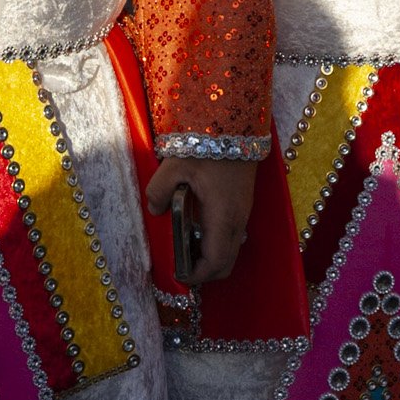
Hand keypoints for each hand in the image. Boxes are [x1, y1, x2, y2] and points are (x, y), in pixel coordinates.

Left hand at [143, 156, 257, 284]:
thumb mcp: (174, 166)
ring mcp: (244, 214)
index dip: (197, 274)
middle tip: (180, 265)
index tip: (178, 274)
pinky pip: (232, 238)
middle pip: (226, 264)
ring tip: (185, 247)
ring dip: (210, 258)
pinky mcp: (243, 206)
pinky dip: (216, 244)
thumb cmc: (207, 145)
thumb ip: (158, 191)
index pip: (215, 262)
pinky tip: (197, 229)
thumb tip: (154, 210)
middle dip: (204, 272)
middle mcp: (238, 220)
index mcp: (223, 216)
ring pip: (231, 252)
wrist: (235, 125)